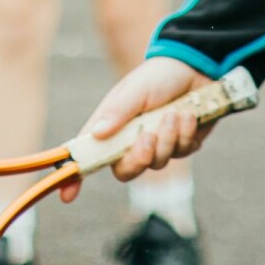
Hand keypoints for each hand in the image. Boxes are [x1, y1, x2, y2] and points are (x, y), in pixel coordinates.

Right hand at [58, 57, 216, 202]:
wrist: (198, 68)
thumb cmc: (159, 75)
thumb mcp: (137, 89)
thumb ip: (118, 111)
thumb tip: (97, 135)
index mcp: (112, 126)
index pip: (89, 154)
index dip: (76, 176)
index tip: (67, 196)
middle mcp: (131, 140)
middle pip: (125, 170)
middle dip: (139, 158)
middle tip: (148, 136)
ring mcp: (157, 145)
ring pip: (157, 163)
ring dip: (168, 138)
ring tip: (175, 113)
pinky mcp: (181, 145)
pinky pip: (182, 153)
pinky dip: (186, 134)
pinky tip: (189, 115)